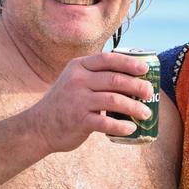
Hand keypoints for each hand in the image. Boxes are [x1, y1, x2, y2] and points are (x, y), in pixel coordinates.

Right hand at [27, 52, 154, 152]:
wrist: (39, 127)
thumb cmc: (65, 103)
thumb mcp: (75, 81)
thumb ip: (96, 76)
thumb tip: (133, 78)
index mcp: (78, 67)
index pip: (107, 59)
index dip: (129, 63)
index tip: (145, 69)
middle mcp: (77, 81)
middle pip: (115, 79)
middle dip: (137, 86)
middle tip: (149, 93)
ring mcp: (77, 100)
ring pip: (114, 100)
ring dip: (134, 107)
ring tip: (146, 114)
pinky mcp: (78, 120)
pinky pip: (106, 122)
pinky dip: (121, 126)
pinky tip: (131, 129)